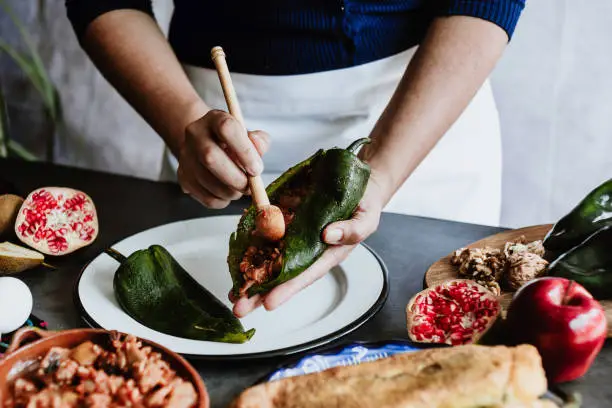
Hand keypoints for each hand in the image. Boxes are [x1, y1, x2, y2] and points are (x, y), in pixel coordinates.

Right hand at [177, 109, 269, 207]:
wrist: (207, 146)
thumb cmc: (233, 142)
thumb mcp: (248, 135)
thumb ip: (258, 141)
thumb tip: (259, 146)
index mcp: (214, 119)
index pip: (227, 129)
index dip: (244, 151)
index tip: (256, 169)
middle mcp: (195, 134)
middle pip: (210, 157)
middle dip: (235, 178)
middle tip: (250, 186)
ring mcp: (186, 156)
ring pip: (207, 180)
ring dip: (231, 192)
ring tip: (240, 188)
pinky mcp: (183, 176)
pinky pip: (205, 197)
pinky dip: (222, 200)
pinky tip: (227, 193)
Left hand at [230, 173, 386, 316]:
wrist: (358, 183)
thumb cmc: (365, 204)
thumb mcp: (367, 217)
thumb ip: (352, 229)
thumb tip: (328, 235)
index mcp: (328, 254)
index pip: (305, 275)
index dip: (287, 289)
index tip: (270, 302)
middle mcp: (308, 250)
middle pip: (282, 275)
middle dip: (260, 293)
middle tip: (240, 307)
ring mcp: (294, 236)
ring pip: (269, 260)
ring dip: (250, 276)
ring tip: (233, 293)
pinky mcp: (286, 221)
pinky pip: (265, 235)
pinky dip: (250, 248)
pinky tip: (236, 260)